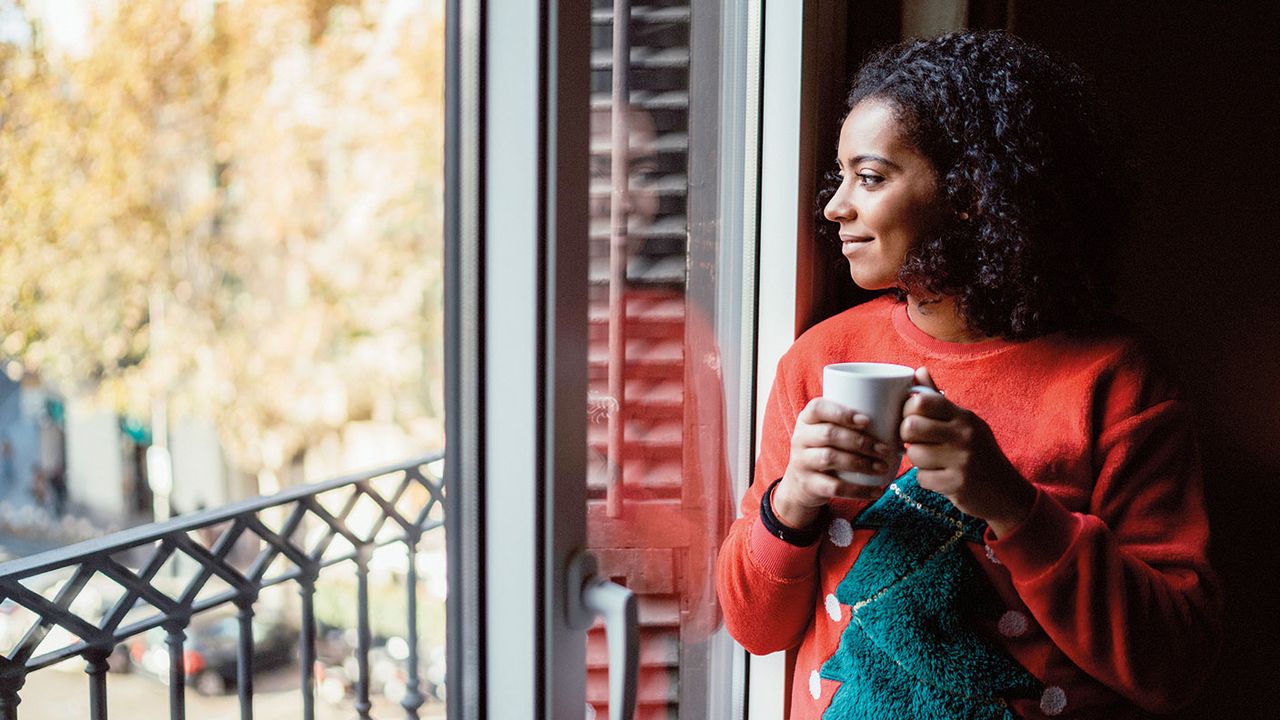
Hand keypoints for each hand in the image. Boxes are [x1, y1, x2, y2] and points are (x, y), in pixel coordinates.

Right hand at [773, 397, 897, 528]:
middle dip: (860, 441)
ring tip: (882, 467)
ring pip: (830, 458)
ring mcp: (801, 462)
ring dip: (860, 463)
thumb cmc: (827, 448)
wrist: (801, 482)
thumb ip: (853, 422)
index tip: (867, 421)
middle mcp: (800, 437)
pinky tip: (877, 491)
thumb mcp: (829, 430)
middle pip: (829, 434)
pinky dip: (858, 490)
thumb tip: (902, 418)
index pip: (818, 408)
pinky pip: (834, 488)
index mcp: (807, 418)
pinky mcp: (808, 485)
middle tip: (884, 450)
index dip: (842, 413)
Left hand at [900, 367, 1036, 537]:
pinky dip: (927, 480)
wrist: (1007, 493)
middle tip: (915, 442)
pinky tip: (941, 477)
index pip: (922, 401)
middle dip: (906, 437)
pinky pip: (922, 478)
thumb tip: (919, 371)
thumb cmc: (980, 454)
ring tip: (932, 461)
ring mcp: (962, 460)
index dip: (907, 410)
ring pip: (914, 454)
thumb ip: (939, 400)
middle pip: (911, 426)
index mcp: (964, 416)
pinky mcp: (958, 484)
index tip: (911, 419)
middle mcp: (964, 434)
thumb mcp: (966, 423)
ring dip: (917, 461)